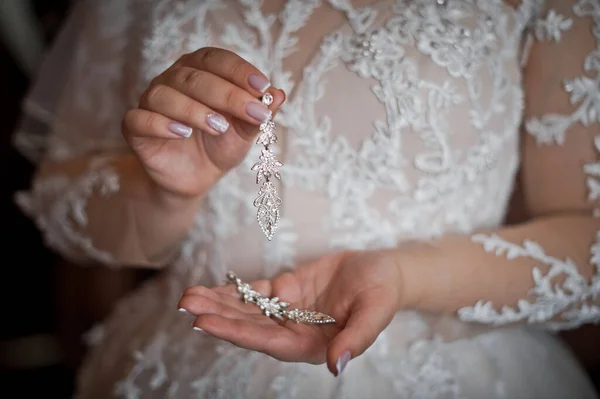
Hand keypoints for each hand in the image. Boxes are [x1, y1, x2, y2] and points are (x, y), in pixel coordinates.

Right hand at [122, 47, 284, 200]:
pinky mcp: (135, 128)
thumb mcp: (245, 131)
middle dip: (227, 94)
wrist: (196, 178)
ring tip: (219, 127)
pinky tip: (182, 133)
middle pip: (193, 77)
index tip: (263, 87)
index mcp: (200, 70)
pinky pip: (139, 119)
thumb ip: (260, 113)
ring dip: (194, 109)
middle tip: (253, 113)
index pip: (216, 59)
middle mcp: (173, 80)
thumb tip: (279, 95)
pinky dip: (160, 124)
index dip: (239, 71)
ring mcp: (151, 102)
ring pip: (164, 95)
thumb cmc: (220, 145)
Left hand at [178, 250, 404, 375]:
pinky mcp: (286, 291)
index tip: (206, 323)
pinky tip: (210, 289)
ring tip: (189, 296)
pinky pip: (255, 292)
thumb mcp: (376, 311)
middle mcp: (294, 331)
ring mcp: (288, 311)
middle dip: (218, 316)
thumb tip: (337, 366)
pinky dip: (233, 291)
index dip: (236, 333)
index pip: (267, 341)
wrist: (385, 270)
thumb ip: (357, 339)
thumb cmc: (383, 292)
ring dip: (218, 303)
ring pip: (247, 309)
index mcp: (311, 344)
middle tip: (186, 304)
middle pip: (249, 326)